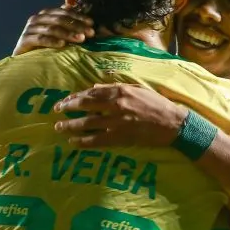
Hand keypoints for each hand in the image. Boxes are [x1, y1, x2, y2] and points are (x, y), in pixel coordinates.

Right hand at [13, 7, 95, 55]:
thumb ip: (71, 28)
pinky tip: (62, 45)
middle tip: (90, 33)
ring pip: (51, 28)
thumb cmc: (45, 50)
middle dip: (76, 25)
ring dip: (67, 33)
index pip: (65, 12)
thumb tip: (91, 23)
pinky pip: (40, 39)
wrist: (24, 64)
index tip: (92, 24)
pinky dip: (52, 41)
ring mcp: (30, 29)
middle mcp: (37, 19)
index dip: (79, 17)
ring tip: (80, 39)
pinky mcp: (24, 40)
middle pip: (59, 19)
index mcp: (46, 15)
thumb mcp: (60, 38)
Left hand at [53, 84, 187, 147]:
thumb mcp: (137, 89)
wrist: (173, 123)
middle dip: (68, 108)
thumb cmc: (156, 104)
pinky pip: (97, 140)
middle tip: (56, 111)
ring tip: (59, 128)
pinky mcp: (121, 137)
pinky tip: (73, 142)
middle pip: (86, 106)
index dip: (76, 96)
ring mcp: (117, 122)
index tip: (65, 100)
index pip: (92, 92)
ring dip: (71, 125)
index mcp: (120, 90)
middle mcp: (116, 104)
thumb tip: (95, 88)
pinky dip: (84, 141)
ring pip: (88, 123)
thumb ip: (115, 88)